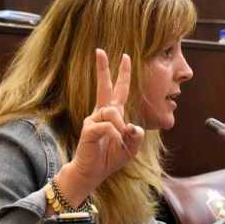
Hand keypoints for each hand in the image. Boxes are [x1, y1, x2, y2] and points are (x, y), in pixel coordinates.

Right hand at [59, 49, 144, 202]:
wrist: (91, 173)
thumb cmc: (109, 159)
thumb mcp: (130, 148)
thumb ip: (136, 136)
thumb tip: (133, 125)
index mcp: (113, 114)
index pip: (119, 90)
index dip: (123, 74)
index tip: (124, 57)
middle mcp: (101, 113)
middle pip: (104, 86)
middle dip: (103, 68)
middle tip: (99, 50)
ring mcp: (93, 119)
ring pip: (114, 112)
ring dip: (120, 128)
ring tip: (117, 142)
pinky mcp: (89, 129)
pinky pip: (108, 126)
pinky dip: (114, 136)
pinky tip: (111, 143)